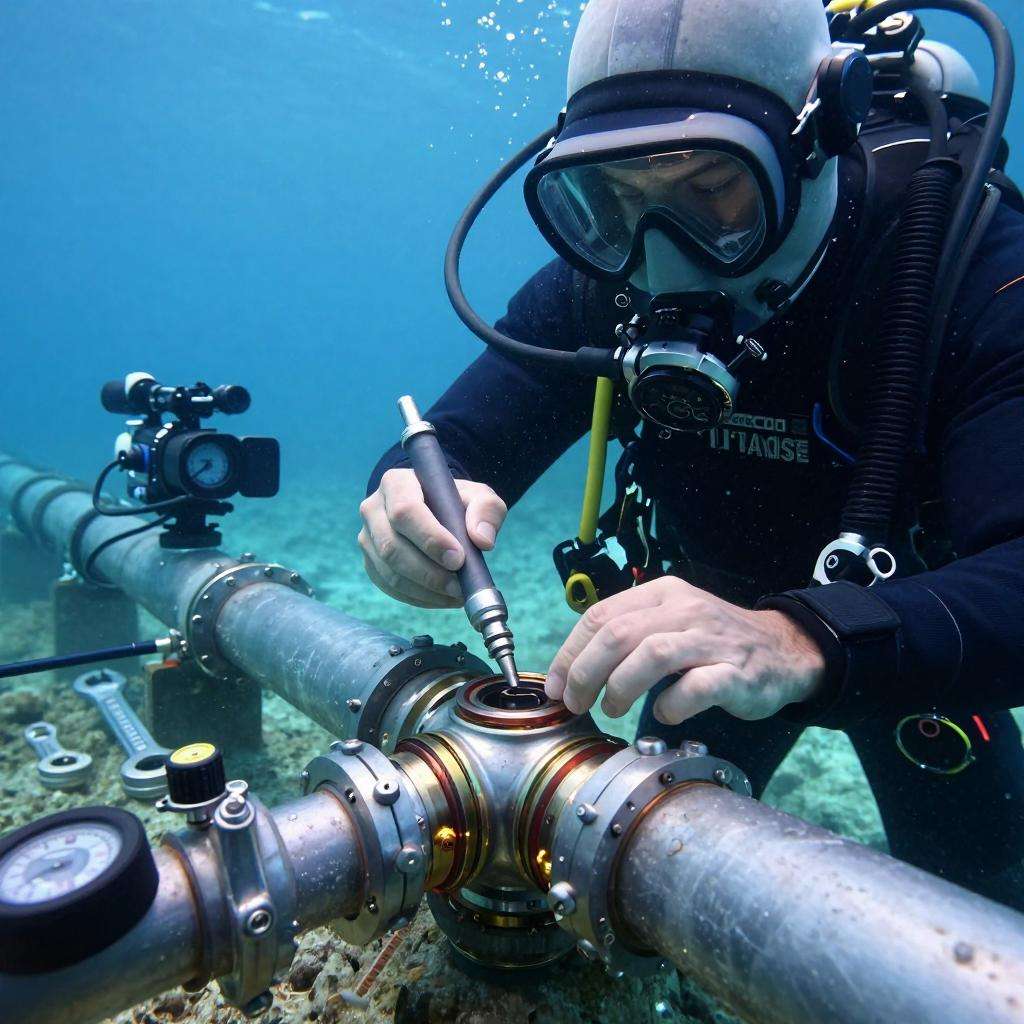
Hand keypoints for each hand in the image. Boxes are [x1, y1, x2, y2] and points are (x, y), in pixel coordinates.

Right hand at [359, 468, 506, 607]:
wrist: (436, 512)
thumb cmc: (455, 503)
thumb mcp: (479, 496)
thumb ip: (487, 510)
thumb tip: (482, 540)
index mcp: (397, 483)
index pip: (405, 511)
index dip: (430, 538)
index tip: (458, 558)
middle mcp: (373, 509)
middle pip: (391, 546)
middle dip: (428, 572)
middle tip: (459, 585)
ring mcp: (368, 538)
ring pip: (389, 572)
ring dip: (426, 590)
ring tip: (456, 594)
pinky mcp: (371, 562)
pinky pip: (390, 587)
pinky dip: (419, 598)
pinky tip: (443, 597)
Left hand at [544, 576, 824, 724]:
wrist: (784, 650)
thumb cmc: (713, 643)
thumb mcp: (669, 622)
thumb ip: (627, 637)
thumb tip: (571, 672)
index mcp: (661, 594)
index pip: (600, 616)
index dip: (570, 653)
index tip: (557, 686)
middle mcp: (684, 610)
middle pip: (618, 634)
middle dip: (586, 672)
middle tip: (577, 703)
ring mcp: (711, 640)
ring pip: (652, 654)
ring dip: (620, 686)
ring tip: (611, 709)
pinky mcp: (735, 672)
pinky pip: (695, 687)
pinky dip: (671, 704)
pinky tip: (663, 713)